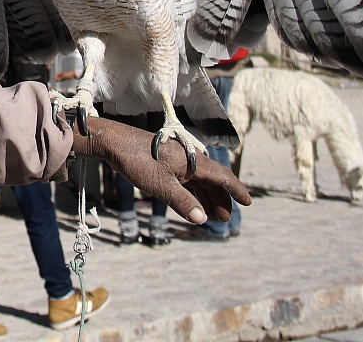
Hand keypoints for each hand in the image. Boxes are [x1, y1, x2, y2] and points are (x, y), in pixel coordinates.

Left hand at [65, 115, 250, 224]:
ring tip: (212, 216)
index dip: (236, 190)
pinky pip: (186, 181)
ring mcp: (177, 162)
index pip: (223, 176)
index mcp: (193, 161)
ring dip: (207, 198)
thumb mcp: (161, 186)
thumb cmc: (137, 161)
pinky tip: (192, 205)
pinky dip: (192, 193)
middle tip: (224, 219)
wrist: (114, 143)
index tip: (248, 202)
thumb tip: (202, 219)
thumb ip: (183, 203)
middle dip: (220, 200)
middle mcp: (189, 160)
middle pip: (212, 181)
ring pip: (199, 182)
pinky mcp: (165, 164)